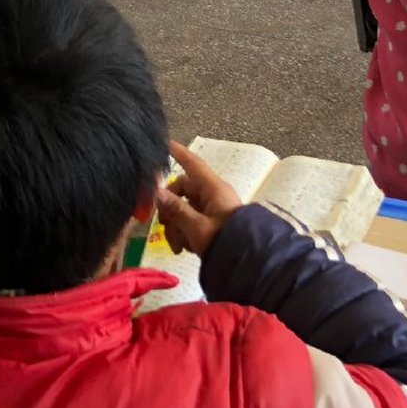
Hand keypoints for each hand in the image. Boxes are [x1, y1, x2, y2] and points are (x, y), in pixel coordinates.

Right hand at [155, 140, 241, 257]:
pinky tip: (184, 248)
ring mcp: (213, 210)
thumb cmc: (224, 240)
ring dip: (176, 227)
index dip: (179, 153)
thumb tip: (158, 192)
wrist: (248, 264)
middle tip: (163, 226)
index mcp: (212, 188)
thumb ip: (176, 209)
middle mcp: (212, 195)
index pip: (192, 163)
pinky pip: (192, 222)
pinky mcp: (213, 224)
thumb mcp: (196, 227)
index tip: (165, 143)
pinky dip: (184, 233)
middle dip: (170, 210)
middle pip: (182, 191)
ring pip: (185, 210)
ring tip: (178, 246)